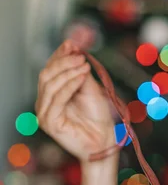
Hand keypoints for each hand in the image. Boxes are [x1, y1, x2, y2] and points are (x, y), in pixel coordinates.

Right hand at [35, 40, 115, 163]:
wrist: (104, 140)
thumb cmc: (98, 118)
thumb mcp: (91, 89)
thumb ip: (81, 73)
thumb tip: (75, 51)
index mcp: (53, 93)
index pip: (50, 69)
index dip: (59, 55)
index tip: (71, 43)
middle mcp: (45, 102)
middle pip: (47, 74)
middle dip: (63, 61)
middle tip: (80, 55)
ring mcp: (45, 113)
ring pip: (50, 84)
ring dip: (68, 71)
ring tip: (84, 65)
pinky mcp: (49, 123)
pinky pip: (57, 99)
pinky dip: (69, 86)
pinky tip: (81, 77)